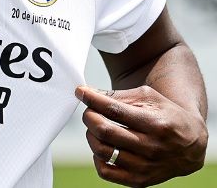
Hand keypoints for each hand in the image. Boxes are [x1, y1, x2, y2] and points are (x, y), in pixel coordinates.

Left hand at [76, 85, 207, 186]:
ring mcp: (145, 167)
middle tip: (89, 110)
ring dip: (91, 134)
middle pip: (105, 131)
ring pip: (102, 151)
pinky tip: (103, 145)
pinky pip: (106, 172)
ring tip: (96, 126)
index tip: (80, 91)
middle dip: (89, 116)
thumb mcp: (148, 97)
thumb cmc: (165, 114)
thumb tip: (87, 94)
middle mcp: (151, 147)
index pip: (114, 110)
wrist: (190, 143)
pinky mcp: (140, 180)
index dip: (92, 99)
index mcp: (154, 124)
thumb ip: (118, 96)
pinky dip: (97, 157)